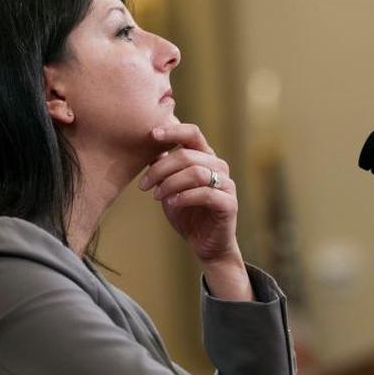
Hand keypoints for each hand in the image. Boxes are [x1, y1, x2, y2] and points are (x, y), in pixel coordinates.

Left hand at [138, 123, 251, 300]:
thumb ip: (163, 168)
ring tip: (156, 196)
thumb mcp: (169, 187)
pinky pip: (206, 194)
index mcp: (205, 158)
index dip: (173, 131)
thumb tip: (149, 149)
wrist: (204, 243)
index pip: (192, 133)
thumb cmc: (186, 212)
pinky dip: (185, 197)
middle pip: (188, 155)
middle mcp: (219, 167)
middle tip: (144, 185)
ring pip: (196, 173)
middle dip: (161, 169)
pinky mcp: (229, 203)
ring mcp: (226, 185)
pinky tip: (172, 203)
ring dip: (171, 183)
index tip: (152, 134)